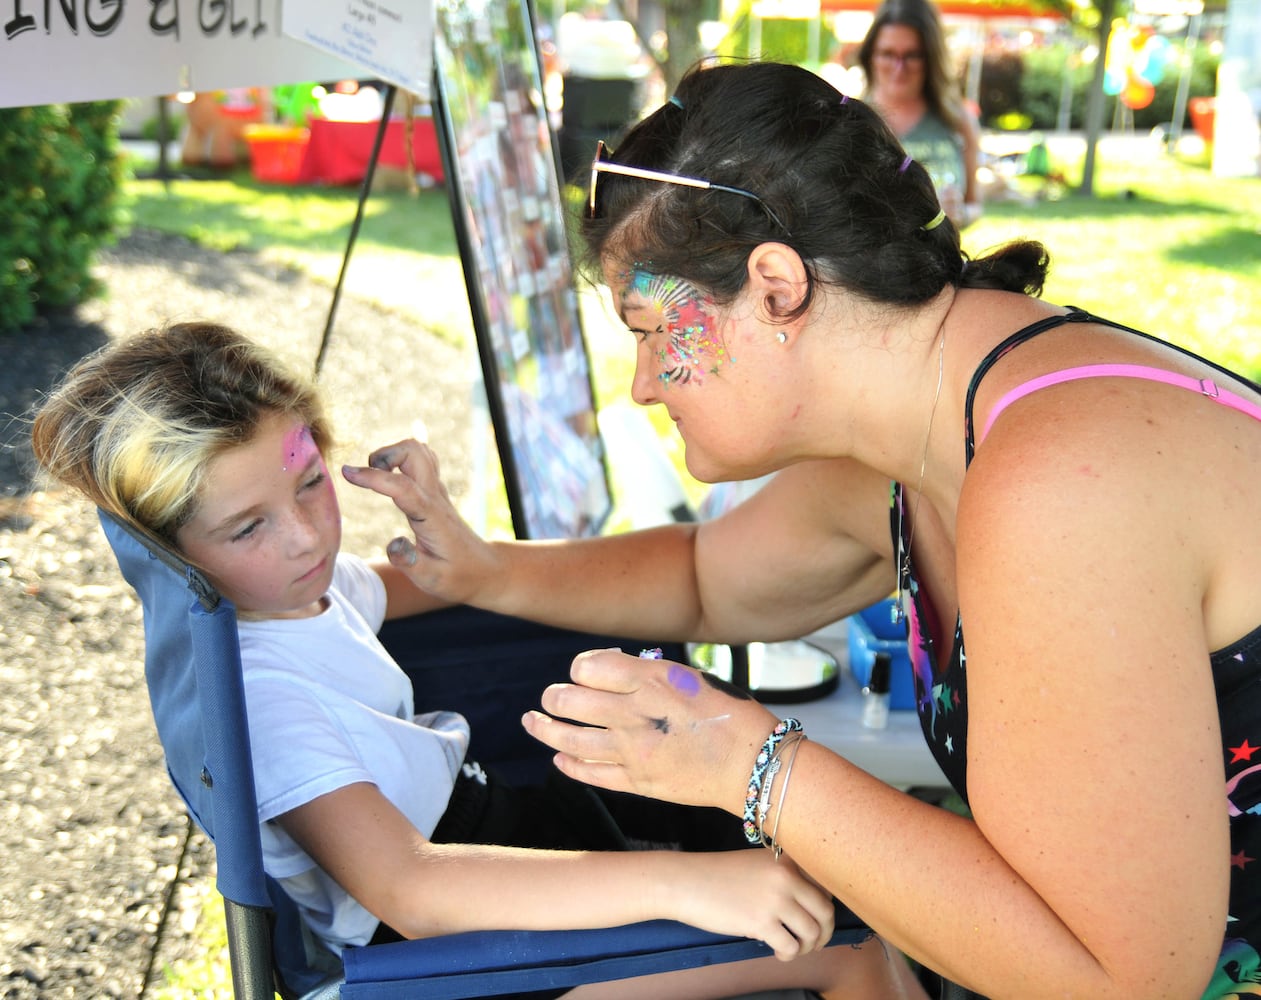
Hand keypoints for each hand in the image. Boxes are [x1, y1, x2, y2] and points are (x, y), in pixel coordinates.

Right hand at [341, 439, 500, 604]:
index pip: (402, 487)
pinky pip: (421, 460)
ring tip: (377, 478)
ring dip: (392, 455)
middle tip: (367, 477)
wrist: (485, 569)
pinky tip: (390, 480)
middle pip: (414, 452)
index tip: (346, 472)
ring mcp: (438, 491)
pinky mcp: (436, 491)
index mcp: (431, 518)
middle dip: (384, 455)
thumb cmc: (457, 576)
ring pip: (418, 451)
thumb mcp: (432, 580)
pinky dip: (400, 460)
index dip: (374, 477)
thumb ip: (410, 562)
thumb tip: (393, 543)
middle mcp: (435, 497)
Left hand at [522, 648, 778, 813]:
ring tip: (531, 721)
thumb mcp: (692, 676)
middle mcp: (636, 714)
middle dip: (554, 696)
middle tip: (550, 697)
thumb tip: (611, 670)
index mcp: (652, 681)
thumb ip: (649, 672)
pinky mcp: (637, 782)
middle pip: (570, 700)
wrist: (753, 765)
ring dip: (544, 728)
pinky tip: (559, 757)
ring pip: (569, 738)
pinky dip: (569, 764)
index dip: (581, 667)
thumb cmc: (728, 714)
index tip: (586, 671)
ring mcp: (633, 752)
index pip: (590, 666)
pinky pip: (590, 773)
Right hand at [670, 850, 836, 960]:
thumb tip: (806, 908)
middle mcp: (786, 877)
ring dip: (806, 947)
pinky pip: (791, 947)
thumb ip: (783, 879)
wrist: (686, 882)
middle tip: (812, 942)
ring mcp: (775, 899)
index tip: (817, 919)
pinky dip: (788, 955)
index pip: (824, 887)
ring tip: (792, 948)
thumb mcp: (757, 865)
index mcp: (787, 861)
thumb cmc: (718, 876)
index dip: (823, 908)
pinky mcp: (761, 922)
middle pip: (826, 911)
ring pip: (812, 932)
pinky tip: (776, 953)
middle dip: (824, 932)